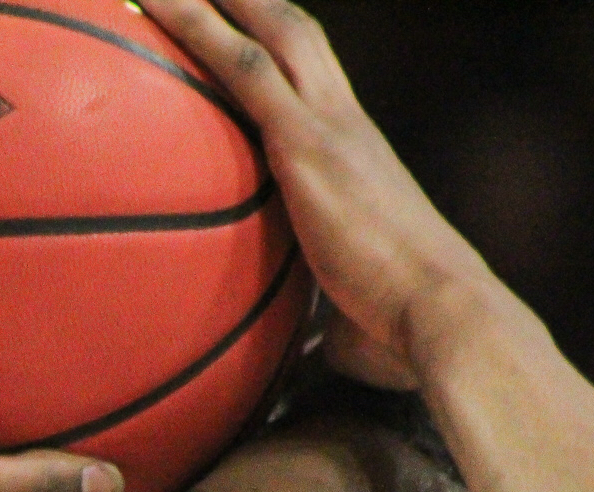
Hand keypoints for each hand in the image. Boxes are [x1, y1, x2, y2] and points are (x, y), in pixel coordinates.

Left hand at [135, 0, 503, 388]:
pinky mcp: (307, 143)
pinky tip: (151, 5)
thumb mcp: (348, 315)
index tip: (246, 32)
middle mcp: (348, 124)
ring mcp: (330, 127)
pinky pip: (238, 67)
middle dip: (248, 0)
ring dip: (214, 2)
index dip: (282, 52)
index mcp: (361, 157)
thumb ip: (316, 316)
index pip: (316, 86)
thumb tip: (296, 354)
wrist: (442, 317)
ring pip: (265, 33)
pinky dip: (197, 29)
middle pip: (294, 35)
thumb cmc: (400, 334)